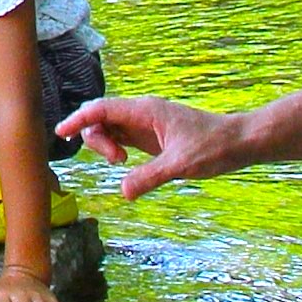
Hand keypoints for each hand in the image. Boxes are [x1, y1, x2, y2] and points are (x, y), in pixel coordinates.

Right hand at [59, 92, 241, 199]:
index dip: (79, 119)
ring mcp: (147, 124)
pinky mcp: (152, 136)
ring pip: (110, 127)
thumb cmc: (215, 147)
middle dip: (96, 138)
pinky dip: (115, 147)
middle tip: (115, 161)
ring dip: (105, 144)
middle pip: (101, 117)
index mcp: (147, 111)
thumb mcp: (181, 165)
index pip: (102, 108)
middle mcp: (143, 113)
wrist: (239, 142)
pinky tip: (122, 163)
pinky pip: (122, 136)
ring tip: (122, 164)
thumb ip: (150, 177)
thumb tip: (123, 192)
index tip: (61, 132)